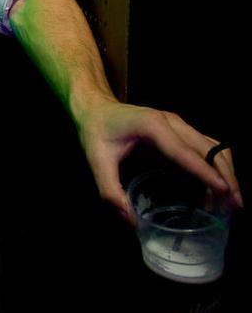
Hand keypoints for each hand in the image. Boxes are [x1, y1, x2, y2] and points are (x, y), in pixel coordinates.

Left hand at [77, 99, 243, 223]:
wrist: (96, 108)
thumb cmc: (96, 132)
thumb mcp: (96, 161)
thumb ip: (110, 191)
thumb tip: (131, 221)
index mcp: (152, 126)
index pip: (184, 151)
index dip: (205, 172)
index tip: (224, 190)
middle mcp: (171, 122)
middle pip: (208, 148)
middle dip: (225, 176)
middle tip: (234, 206)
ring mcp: (179, 125)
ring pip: (213, 147)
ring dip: (226, 172)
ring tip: (230, 202)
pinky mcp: (181, 131)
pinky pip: (206, 147)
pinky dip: (217, 167)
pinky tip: (216, 189)